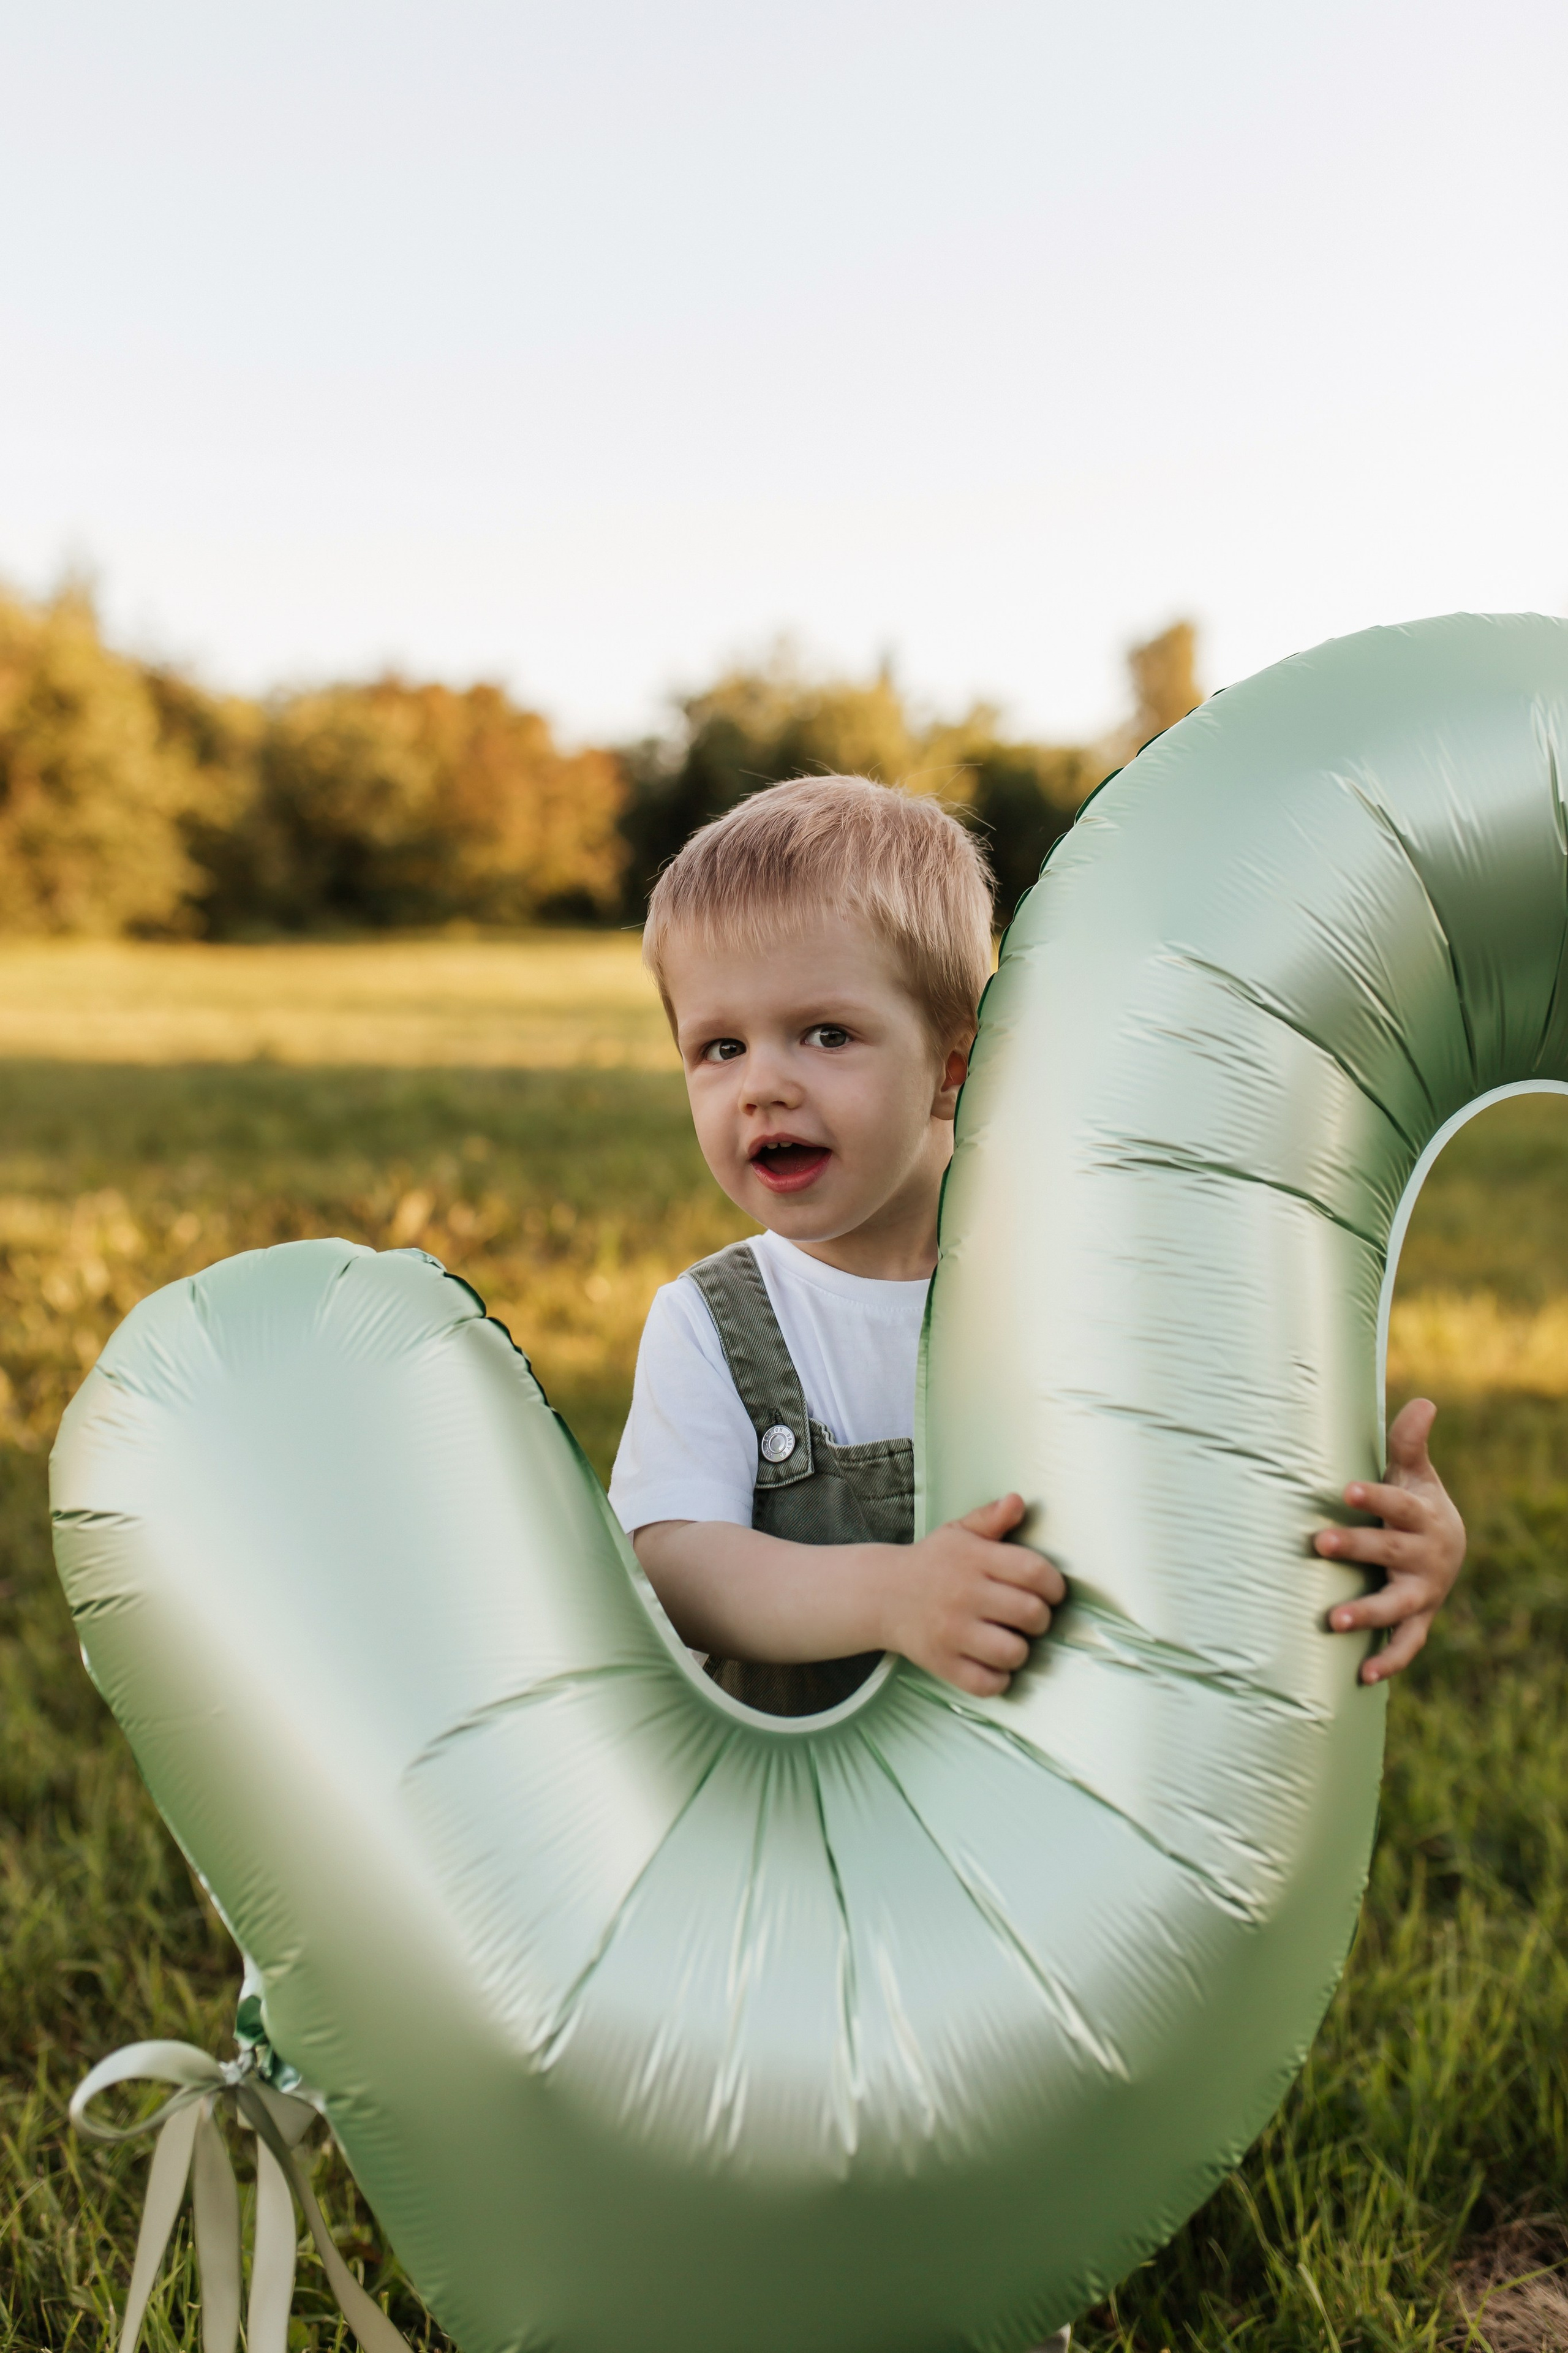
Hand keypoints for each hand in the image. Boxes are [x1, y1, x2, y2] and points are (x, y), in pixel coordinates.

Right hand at [883, 1494, 1064, 1697]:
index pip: (1034, 1571)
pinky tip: (992, 1664)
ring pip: (1013, 1652)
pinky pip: (986, 1683)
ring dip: (1021, 1651)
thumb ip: (991, 1518)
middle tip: (1029, 1618)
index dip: (1054, 1585)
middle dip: (1041, 1619)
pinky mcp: (942, 1662)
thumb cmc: (932, 1563)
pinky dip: (998, 1679)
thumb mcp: (958, 1533)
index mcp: (974, 1559)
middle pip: (1031, 1614)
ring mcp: (952, 1631)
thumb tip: (1018, 1501)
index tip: (1050, 1592)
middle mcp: (964, 1594)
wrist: (881, 1595)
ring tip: (1011, 1641)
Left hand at [1313, 1398, 1465, 1682]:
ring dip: (1367, 1613)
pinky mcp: (1417, 1620)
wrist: (1447, 1550)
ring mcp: (1422, 1592)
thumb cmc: (1415, 1504)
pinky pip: (1406, 1644)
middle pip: (1390, 1551)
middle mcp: (1425, 1557)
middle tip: (1319, 1542)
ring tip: (1333, 1621)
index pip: (1399, 1504)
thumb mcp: (1415, 1473)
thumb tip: (1424, 1401)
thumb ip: (1409, 1443)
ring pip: (1396, 1605)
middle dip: (1357, 1547)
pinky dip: (1388, 1660)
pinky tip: (1362, 1676)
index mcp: (1423, 1516)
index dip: (1375, 1497)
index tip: (1346, 1490)